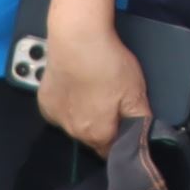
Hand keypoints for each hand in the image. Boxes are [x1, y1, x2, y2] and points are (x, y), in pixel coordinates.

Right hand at [32, 15, 150, 148]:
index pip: (111, 151)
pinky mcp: (44, 101)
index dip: (121, 139)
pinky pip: (61, 111)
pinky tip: (77, 86)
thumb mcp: (136, 92)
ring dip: (84, 114)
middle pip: (93, 139)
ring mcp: (55, 117)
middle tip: (112, 100)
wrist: (76, 39)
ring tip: (94, 89)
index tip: (126, 123)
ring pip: (75, 125)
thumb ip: (141, 120)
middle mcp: (73, 132)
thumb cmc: (107, 65)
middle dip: (103, 125)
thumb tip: (145, 137)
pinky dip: (69, 103)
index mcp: (97, 134)